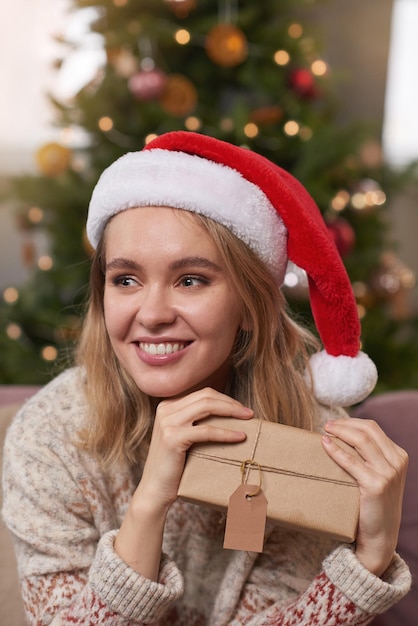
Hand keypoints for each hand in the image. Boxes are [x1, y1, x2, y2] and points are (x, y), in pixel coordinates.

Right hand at [138, 387, 252, 511]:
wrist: (155, 490)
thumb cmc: (175, 466)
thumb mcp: (183, 437)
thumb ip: (196, 422)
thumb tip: (229, 414)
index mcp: (167, 406)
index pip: (202, 394)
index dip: (225, 399)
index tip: (241, 409)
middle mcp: (165, 410)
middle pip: (206, 396)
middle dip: (231, 403)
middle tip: (249, 413)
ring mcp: (167, 422)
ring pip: (207, 407)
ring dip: (231, 411)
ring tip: (248, 420)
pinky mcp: (173, 438)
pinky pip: (206, 431)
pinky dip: (226, 432)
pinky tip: (239, 437)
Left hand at [322, 417, 407, 576]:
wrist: (380, 537)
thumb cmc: (373, 505)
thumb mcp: (379, 477)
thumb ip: (370, 458)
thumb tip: (342, 436)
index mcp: (399, 456)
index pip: (373, 428)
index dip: (351, 422)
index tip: (334, 423)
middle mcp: (397, 462)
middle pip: (368, 430)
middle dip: (345, 423)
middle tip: (327, 425)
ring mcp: (388, 474)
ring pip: (361, 440)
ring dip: (340, 432)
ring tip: (325, 431)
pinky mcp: (376, 485)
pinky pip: (352, 461)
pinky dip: (336, 450)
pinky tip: (325, 444)